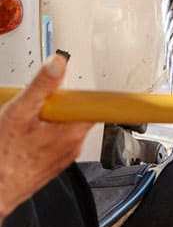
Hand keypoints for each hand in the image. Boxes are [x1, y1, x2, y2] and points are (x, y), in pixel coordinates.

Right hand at [0, 53, 92, 219]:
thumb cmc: (4, 160)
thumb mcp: (19, 114)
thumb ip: (41, 87)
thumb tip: (58, 63)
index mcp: (72, 131)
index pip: (98, 107)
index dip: (95, 94)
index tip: (108, 88)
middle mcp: (73, 145)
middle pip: (74, 113)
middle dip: (55, 106)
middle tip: (33, 108)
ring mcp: (63, 155)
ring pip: (62, 127)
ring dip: (45, 121)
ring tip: (23, 126)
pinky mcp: (52, 163)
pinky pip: (52, 141)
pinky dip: (39, 135)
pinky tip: (21, 139)